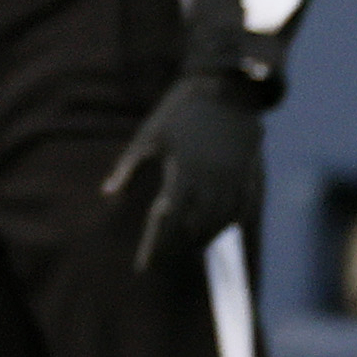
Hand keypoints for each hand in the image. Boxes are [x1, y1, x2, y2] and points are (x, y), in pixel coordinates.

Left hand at [104, 72, 263, 272]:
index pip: (167, 222)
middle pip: (195, 228)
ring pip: (220, 223)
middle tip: (163, 259)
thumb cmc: (178, 113)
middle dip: (178, 247)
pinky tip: (216, 230)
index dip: (155, 247)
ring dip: (203, 239)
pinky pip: (242, 210)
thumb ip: (127, 169)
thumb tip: (107, 194)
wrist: (224, 89)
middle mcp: (211, 182)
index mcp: (183, 174)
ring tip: (187, 248)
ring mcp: (233, 180)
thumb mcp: (147, 137)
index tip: (144, 267)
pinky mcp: (250, 175)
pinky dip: (228, 226)